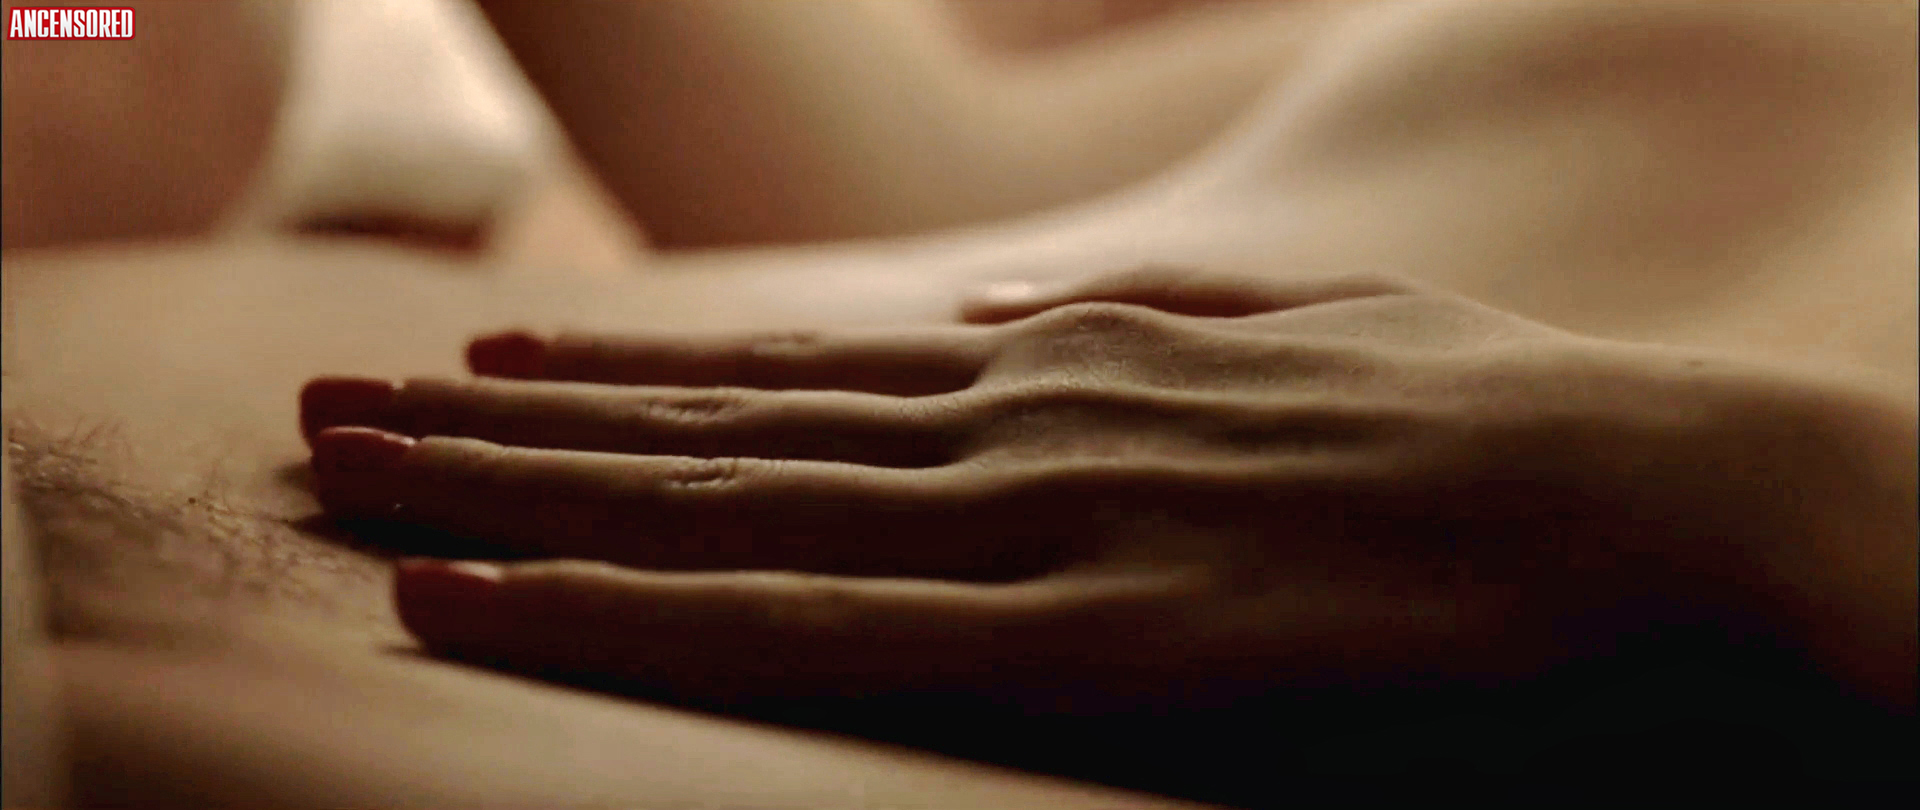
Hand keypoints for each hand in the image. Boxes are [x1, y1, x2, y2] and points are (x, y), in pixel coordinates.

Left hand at [301, 268, 1914, 711]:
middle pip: (706, 427)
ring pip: (713, 510)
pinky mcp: (1069, 629)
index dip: (626, 375)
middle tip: (334, 403)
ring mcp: (1024, 515)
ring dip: (519, 495)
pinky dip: (631, 613)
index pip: (791, 376)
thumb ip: (1133, 323)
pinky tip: (494, 601)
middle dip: (510, 423)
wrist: (1625, 478)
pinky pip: (802, 628)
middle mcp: (1004, 420)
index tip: (494, 361)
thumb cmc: (1476, 414)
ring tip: (356, 476)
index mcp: (1059, 362)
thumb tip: (1012, 317)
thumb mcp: (1283, 325)